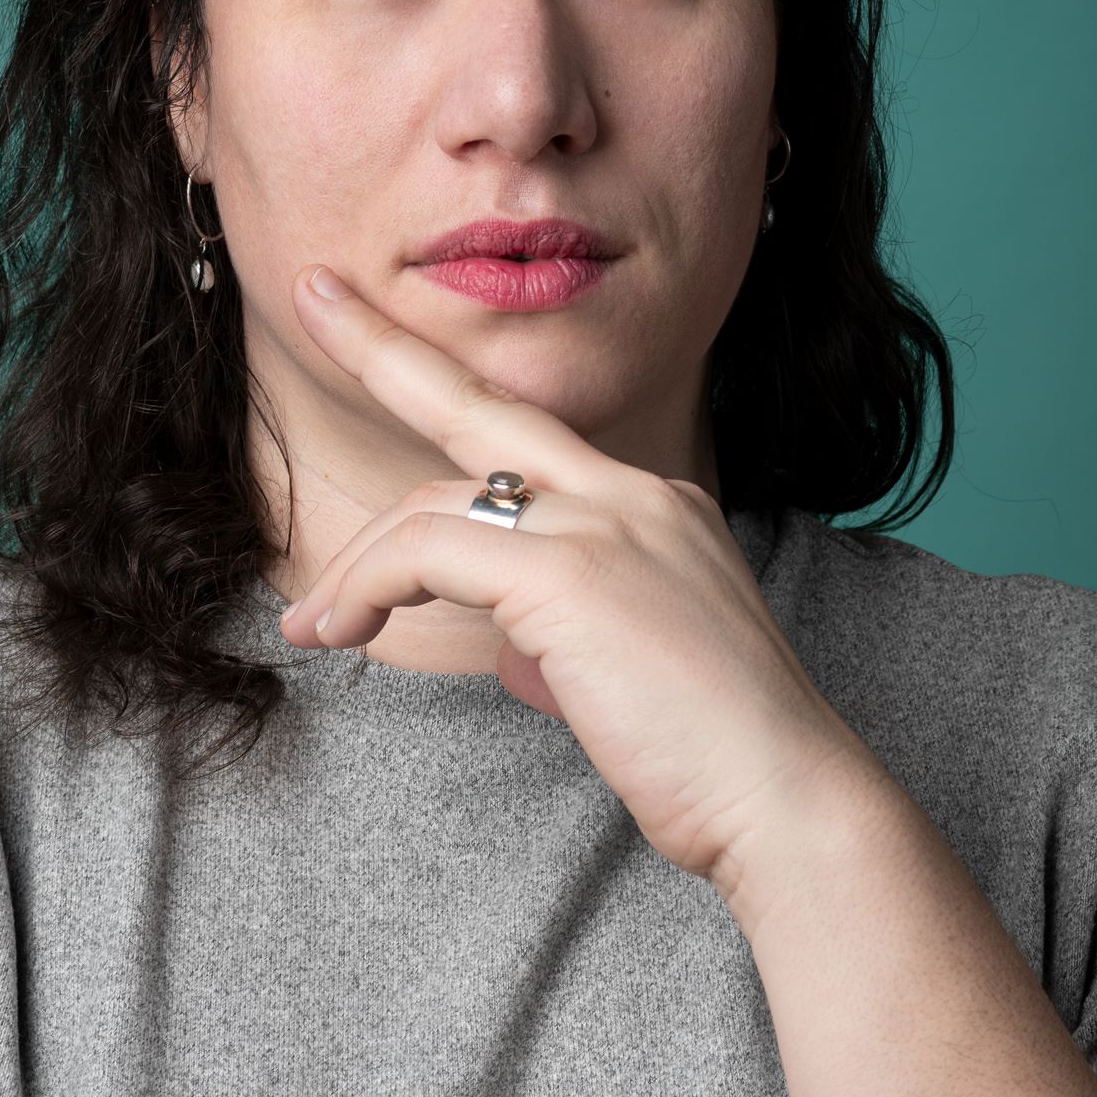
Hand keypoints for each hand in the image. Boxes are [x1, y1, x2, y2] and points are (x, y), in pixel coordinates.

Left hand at [278, 264, 873, 899]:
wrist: (784, 799)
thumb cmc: (714, 758)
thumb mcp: (633, 667)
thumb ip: (570, 632)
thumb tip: (517, 648)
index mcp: (655, 508)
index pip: (528, 445)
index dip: (449, 400)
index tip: (385, 355)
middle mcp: (634, 495)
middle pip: (481, 405)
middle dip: (386, 347)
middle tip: (311, 298)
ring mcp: (604, 525)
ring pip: (434, 505)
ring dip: (357, 566)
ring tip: (313, 625)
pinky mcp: (568, 574)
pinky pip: (429, 550)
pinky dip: (370, 585)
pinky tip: (340, 630)